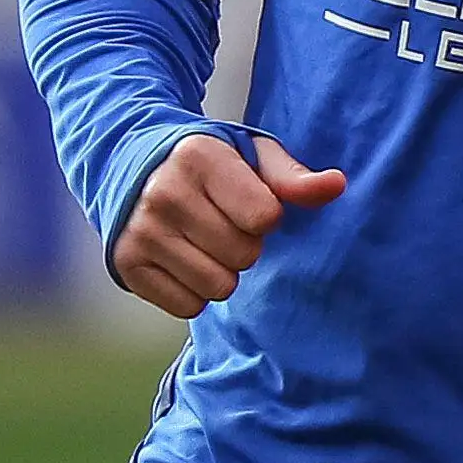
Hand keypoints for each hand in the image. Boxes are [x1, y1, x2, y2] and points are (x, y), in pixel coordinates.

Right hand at [111, 132, 343, 319]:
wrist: (132, 166)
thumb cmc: (208, 164)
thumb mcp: (250, 156)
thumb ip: (293, 177)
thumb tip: (336, 185)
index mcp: (199, 158)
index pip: (264, 217)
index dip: (265, 216)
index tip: (246, 201)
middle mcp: (164, 194)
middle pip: (243, 255)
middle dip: (244, 244)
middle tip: (223, 223)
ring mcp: (141, 233)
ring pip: (218, 286)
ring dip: (221, 271)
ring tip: (204, 241)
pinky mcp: (126, 265)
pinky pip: (188, 307)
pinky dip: (194, 291)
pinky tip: (183, 259)